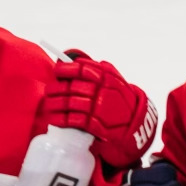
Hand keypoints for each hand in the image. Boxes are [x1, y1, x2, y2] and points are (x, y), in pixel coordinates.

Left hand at [40, 51, 155, 170]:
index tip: (57, 71)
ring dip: (55, 104)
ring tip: (48, 105)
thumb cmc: (122, 102)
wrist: (136, 126)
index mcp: (108, 79)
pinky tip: (54, 119)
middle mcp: (104, 93)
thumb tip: (77, 59)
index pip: (83, 69)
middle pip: (72, 87)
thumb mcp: (117, 83)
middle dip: (56, 89)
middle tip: (49, 91)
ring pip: (70, 103)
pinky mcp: (98, 126)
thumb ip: (100, 70)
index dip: (66, 69)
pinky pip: (74, 121)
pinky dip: (61, 120)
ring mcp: (100, 110)